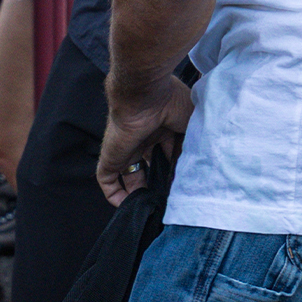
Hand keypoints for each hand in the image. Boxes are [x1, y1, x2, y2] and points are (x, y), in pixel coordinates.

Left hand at [96, 75, 191, 204]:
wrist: (145, 93)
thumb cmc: (172, 102)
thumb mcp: (192, 125)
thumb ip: (193, 145)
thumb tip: (194, 168)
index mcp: (163, 128)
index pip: (168, 154)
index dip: (175, 170)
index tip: (185, 185)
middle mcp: (143, 138)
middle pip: (149, 166)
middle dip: (158, 183)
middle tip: (170, 199)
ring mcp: (126, 148)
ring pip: (129, 175)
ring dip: (137, 192)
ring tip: (151, 208)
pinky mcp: (111, 156)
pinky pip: (107, 179)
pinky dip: (114, 194)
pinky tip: (125, 206)